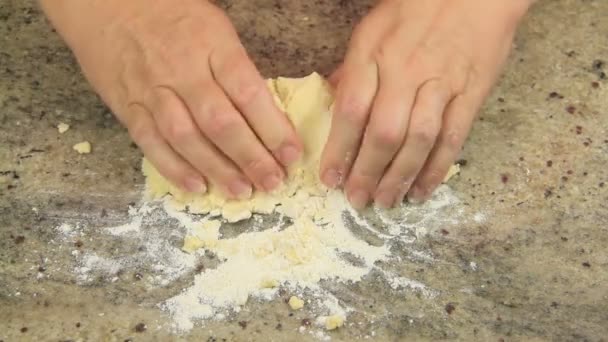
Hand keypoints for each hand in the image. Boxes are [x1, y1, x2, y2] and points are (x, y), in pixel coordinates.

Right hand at [41, 0, 301, 198]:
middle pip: (221, 123)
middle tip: (273, 182)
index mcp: (213, 46)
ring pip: (188, 138)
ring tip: (242, 191)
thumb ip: (236, 70)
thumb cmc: (171, 15)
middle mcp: (183, 71)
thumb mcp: (215, 30)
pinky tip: (197, 186)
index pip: (249, 93)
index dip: (273, 128)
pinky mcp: (128, 108)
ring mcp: (153, 91)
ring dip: (218, 170)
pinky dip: (174, 168)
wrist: (106, 4)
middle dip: (251, 158)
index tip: (292, 153)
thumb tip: (266, 115)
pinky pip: (151, 143)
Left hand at [321, 0, 530, 207]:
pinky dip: (436, 170)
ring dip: (400, 177)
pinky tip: (421, 192)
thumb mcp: (370, 30)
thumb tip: (332, 104)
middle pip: (384, 132)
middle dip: (367, 173)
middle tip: (357, 199)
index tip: (329, 179)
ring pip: (418, 140)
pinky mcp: (470, 94)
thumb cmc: (415, 8)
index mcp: (374, 54)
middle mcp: (406, 72)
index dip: (338, 150)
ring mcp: (440, 84)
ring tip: (385, 202)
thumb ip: (352, 70)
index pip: (351, 110)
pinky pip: (452, 138)